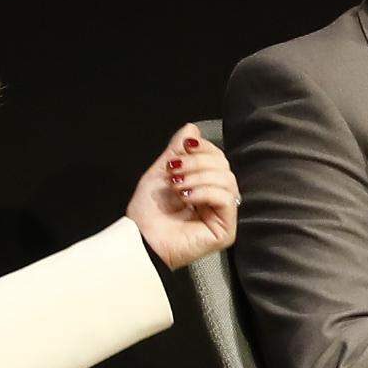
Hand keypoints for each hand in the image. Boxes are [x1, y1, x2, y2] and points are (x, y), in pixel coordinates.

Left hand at [124, 129, 237, 273]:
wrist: (139, 239)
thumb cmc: (146, 213)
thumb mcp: (161, 172)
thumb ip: (177, 150)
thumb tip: (192, 128)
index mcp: (204, 187)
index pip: (217, 158)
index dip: (203, 148)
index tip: (183, 147)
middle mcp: (216, 201)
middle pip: (224, 166)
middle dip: (198, 163)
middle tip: (175, 171)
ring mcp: (222, 216)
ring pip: (228, 180)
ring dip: (199, 177)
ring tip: (178, 187)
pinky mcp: (225, 231)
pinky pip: (227, 199)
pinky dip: (206, 192)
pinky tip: (188, 198)